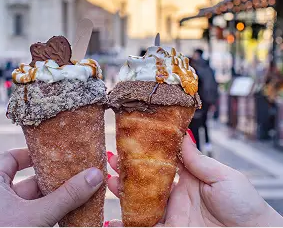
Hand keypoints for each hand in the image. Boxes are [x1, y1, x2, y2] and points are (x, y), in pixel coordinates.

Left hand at [0, 148, 103, 226]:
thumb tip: (94, 175)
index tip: (54, 152)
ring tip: (80, 192)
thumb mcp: (38, 215)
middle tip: (77, 173)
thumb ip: (66, 196)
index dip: (32, 154)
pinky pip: (35, 219)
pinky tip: (71, 215)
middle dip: (54, 179)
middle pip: (29, 182)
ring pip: (35, 203)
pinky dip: (52, 215)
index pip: (11, 158)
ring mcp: (4, 220)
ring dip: (56, 200)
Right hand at [107, 135, 282, 226]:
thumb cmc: (245, 205)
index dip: (145, 151)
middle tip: (112, 159)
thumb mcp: (222, 175)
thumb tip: (182, 134)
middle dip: (127, 169)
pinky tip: (111, 221)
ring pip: (140, 201)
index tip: (130, 139)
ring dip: (122, 191)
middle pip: (145, 179)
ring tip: (109, 180)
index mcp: (189, 177)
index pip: (161, 160)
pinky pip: (143, 226)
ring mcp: (171, 214)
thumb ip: (197, 159)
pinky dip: (126, 224)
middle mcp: (176, 194)